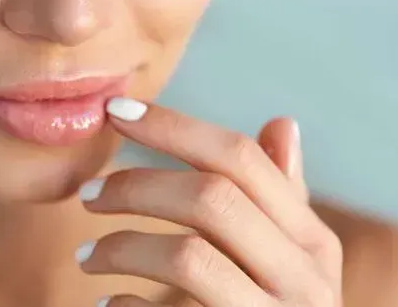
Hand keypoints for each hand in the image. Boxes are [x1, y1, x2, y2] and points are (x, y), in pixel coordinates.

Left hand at [75, 98, 342, 306]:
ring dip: (119, 247)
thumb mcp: (294, 259)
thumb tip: (280, 123)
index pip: (240, 159)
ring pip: (187, 256)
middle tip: (87, 194)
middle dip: (136, 185)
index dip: (172, 126)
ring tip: (86, 257)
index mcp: (311, 242)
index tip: (113, 111)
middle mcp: (302, 281)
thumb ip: (282, 199)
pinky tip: (107, 303)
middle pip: (211, 198)